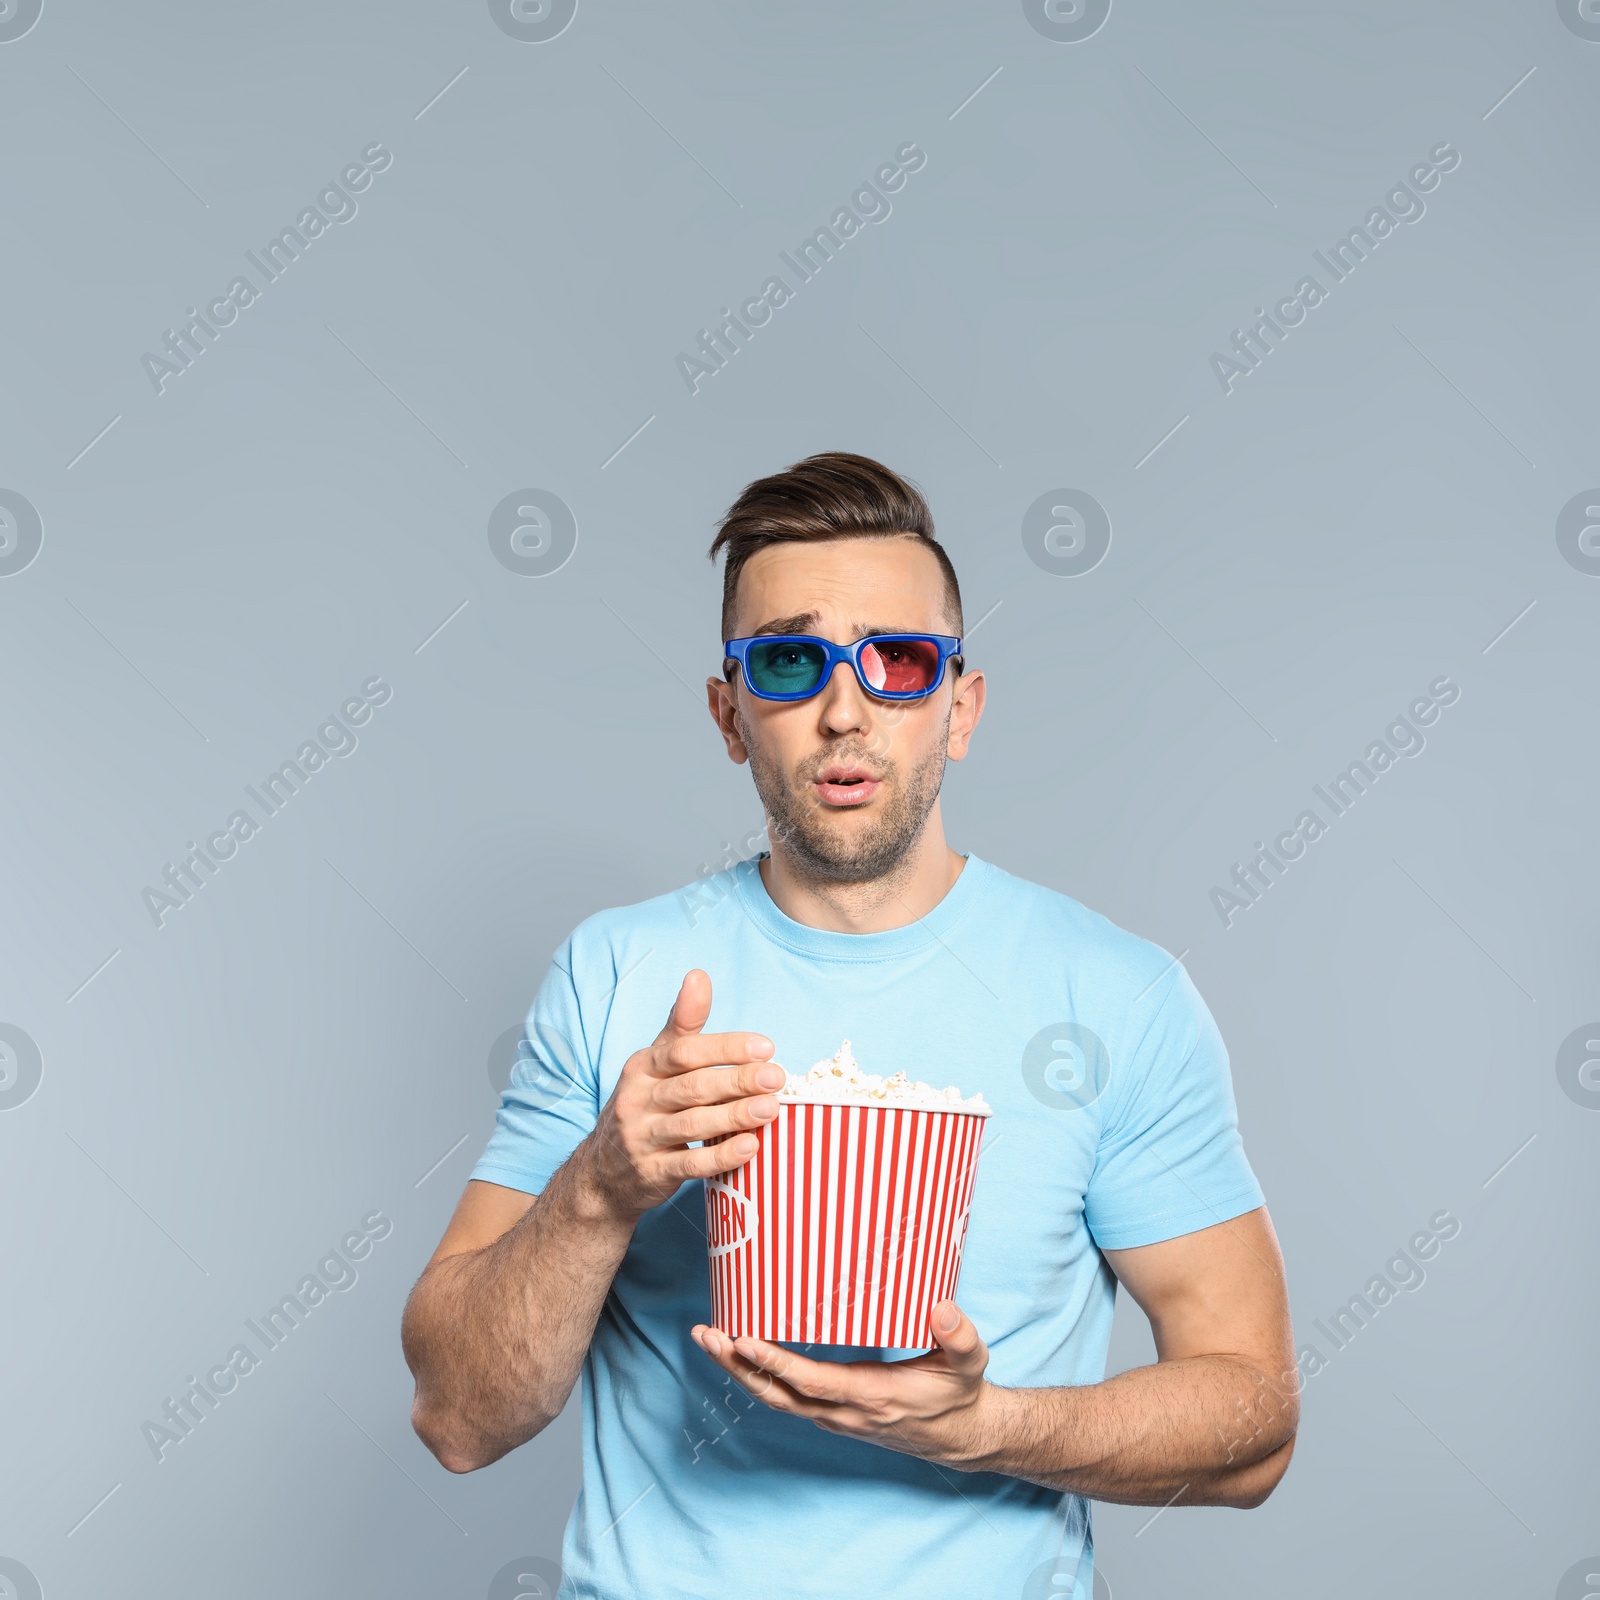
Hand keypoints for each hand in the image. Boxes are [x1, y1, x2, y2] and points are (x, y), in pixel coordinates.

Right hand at [580, 969, 782, 1222]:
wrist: (604, 1172)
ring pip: (691, 1124)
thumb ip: (682, 1023)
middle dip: (736, 1081)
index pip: (685, 1052)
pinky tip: (749, 1148)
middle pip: (691, 1087)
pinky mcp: (651, 1173)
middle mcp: (637, 1100)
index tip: (765, 1046)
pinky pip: (689, 1164)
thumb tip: (699, 975)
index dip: (725, 1047)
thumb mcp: (655, 1062)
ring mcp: (642, 1138)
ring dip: (734, 1116)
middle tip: (776, 1077)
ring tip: (770, 1109)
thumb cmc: (644, 1105)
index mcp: (643, 1067)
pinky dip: (720, 1157)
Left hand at [689, 1300, 999, 1471]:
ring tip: (709, 1338)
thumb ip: (960, 1337)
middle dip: (738, 1366)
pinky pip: (787, 1397)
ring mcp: (835, 1417)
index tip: (743, 1340)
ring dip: (740, 1371)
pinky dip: (759, 1376)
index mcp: (872, 1396)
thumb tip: (942, 1309)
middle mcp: (845, 1412)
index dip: (775, 1363)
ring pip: (776, 1398)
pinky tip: (742, 1351)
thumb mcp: (970, 1364)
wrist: (961, 1436)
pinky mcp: (833, 1413)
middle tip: (706, 1335)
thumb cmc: (960, 1393)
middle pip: (778, 1394)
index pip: (811, 1382)